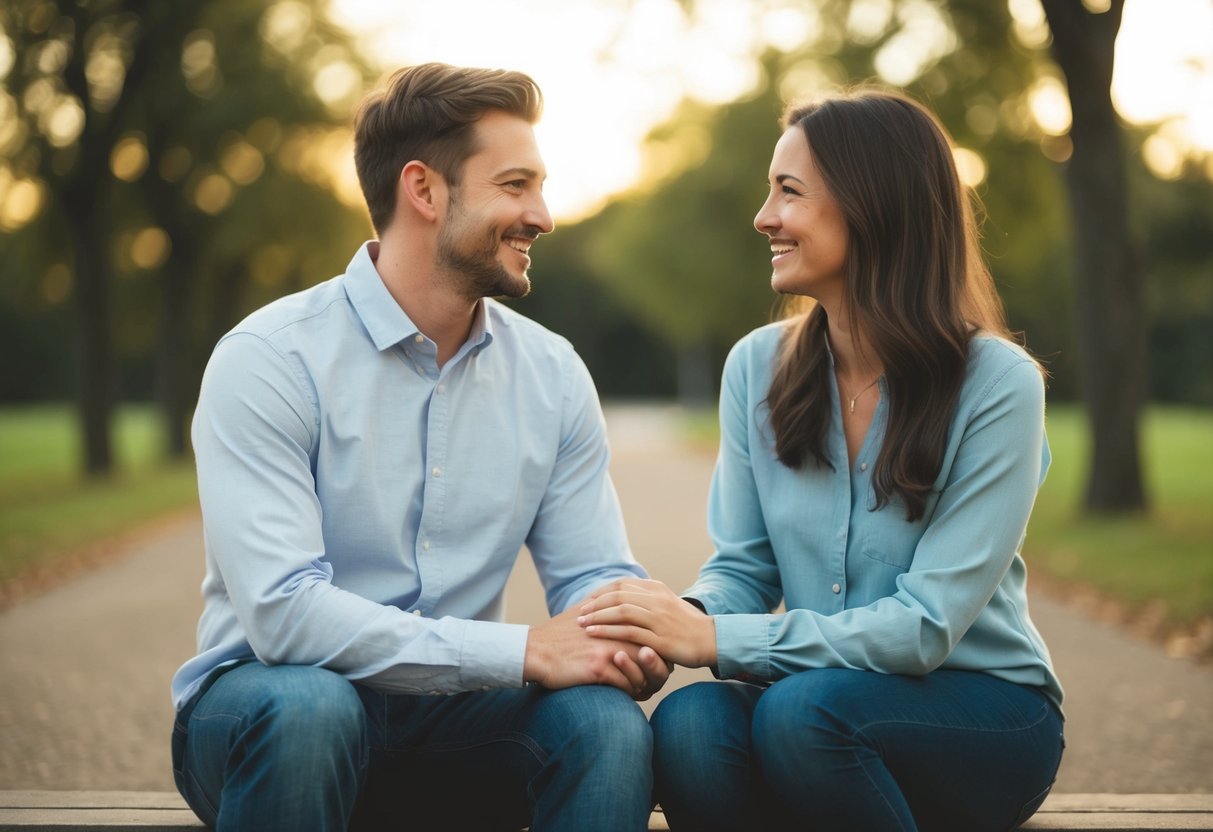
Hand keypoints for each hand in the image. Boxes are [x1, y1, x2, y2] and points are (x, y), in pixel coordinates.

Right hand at [523, 605, 670, 699]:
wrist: (537, 651)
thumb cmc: (564, 636)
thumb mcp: (589, 613)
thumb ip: (610, 609)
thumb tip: (627, 606)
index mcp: (620, 618)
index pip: (654, 636)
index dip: (660, 652)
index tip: (656, 663)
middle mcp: (618, 631)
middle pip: (656, 655)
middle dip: (658, 671)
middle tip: (653, 680)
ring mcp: (609, 649)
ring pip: (645, 673)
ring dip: (645, 685)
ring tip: (641, 689)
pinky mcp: (599, 667)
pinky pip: (628, 686)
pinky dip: (631, 693)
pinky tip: (628, 695)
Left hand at [578, 579, 716, 668]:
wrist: (710, 640)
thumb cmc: (687, 625)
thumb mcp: (668, 604)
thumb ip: (648, 599)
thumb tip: (627, 596)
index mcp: (657, 590)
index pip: (622, 585)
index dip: (602, 592)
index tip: (588, 601)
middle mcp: (657, 600)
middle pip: (618, 595)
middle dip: (595, 604)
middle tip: (580, 612)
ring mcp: (659, 618)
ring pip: (621, 611)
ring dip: (597, 617)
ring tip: (581, 623)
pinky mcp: (659, 637)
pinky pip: (628, 631)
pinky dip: (607, 631)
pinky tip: (594, 635)